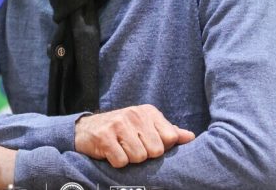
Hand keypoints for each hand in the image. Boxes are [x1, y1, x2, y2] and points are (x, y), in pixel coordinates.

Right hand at [74, 104, 195, 167]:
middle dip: (145, 155)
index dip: (161, 147)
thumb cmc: (121, 130)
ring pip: (139, 157)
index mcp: (148, 112)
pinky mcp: (104, 137)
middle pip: (156, 150)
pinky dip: (116, 162)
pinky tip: (111, 152)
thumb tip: (190, 137)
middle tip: (132, 147)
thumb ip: (167, 131)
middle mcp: (134, 114)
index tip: (148, 144)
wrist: (86, 129)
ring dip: (129, 159)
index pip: (171, 137)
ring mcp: (119, 124)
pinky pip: (121, 161)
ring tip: (121, 149)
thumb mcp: (145, 126)